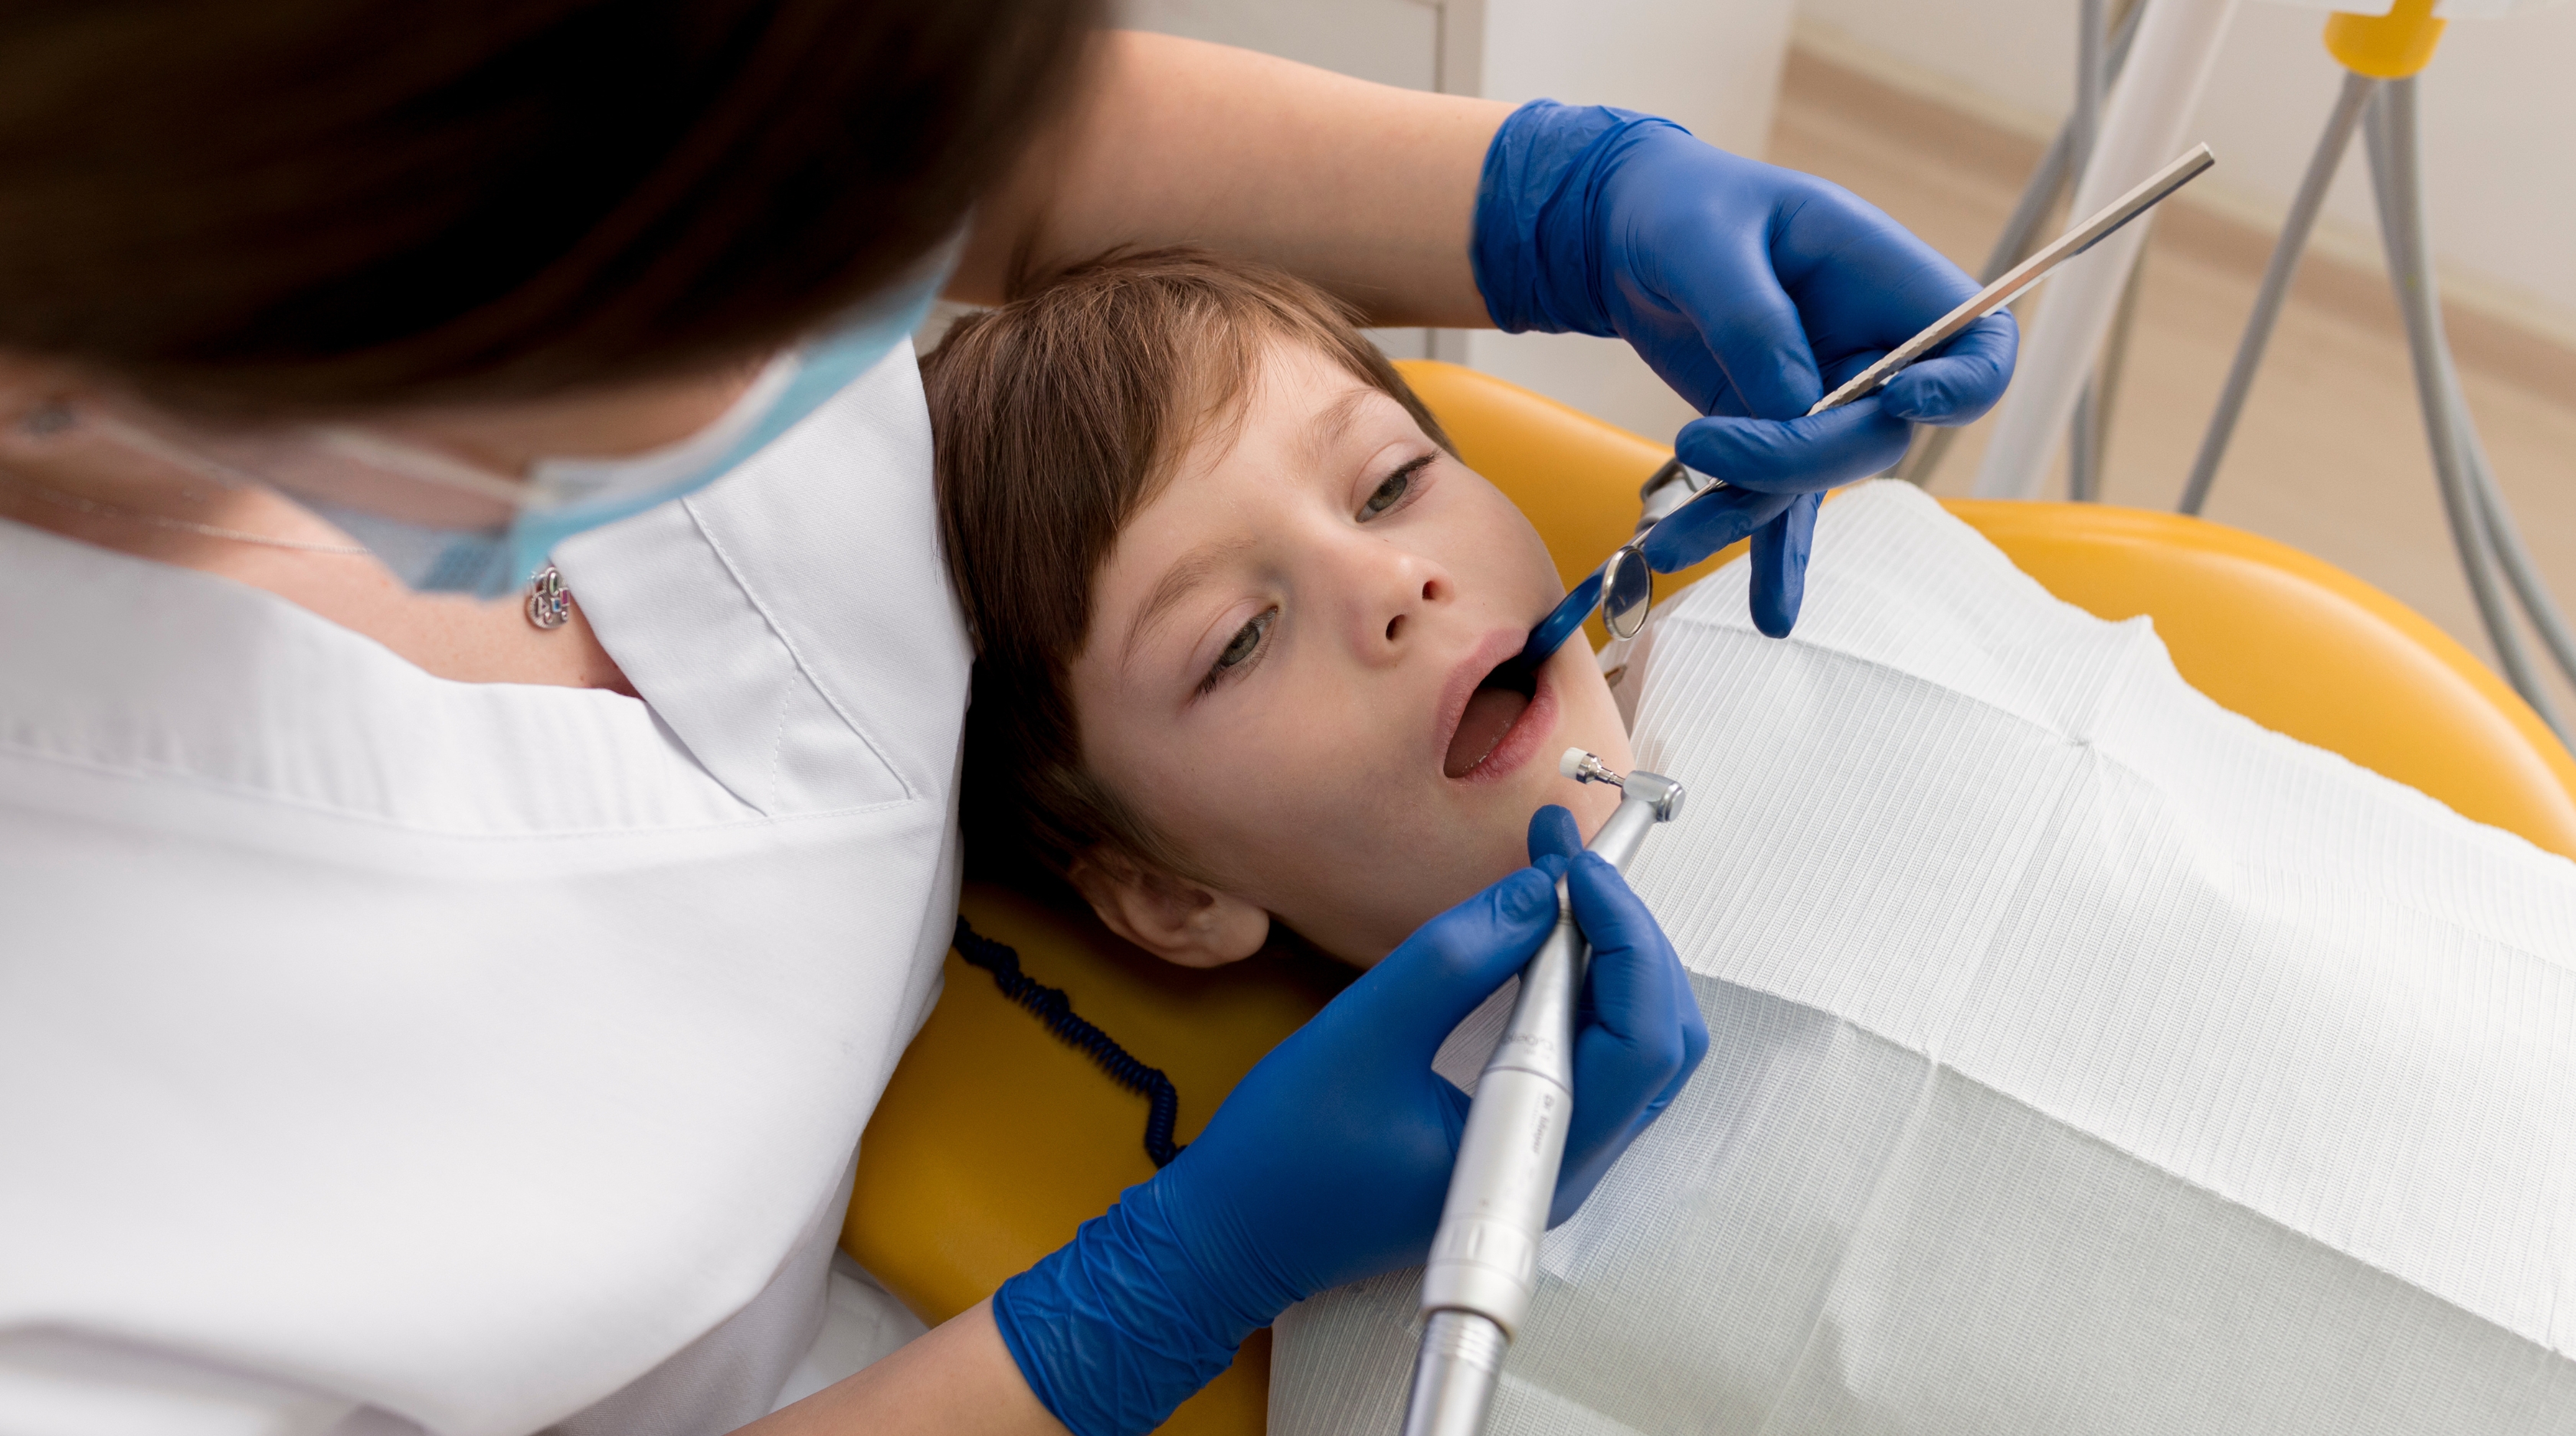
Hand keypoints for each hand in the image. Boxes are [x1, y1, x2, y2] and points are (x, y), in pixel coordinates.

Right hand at [990, 809, 1705, 1434]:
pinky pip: (1589, 1057)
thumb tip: (1539, 892)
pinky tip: (1539, 938)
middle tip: (1565, 859)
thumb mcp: (1366, 1032)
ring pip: (1633, 1045)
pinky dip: (1581, 988)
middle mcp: (1561, 1165)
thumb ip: (1459, 956)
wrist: (1236, 1234)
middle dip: (1626, 937)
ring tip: (1556, 883)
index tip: (1573, 864)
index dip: (1622, 934)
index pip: (1639, 1035)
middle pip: (1659, 1037)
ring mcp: (1546, 1157)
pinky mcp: (1521, 1143)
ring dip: (1607, 958)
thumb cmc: (1284, 1156)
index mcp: (1537, 1154)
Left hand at [1474, 101, 2016, 635]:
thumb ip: (1752, 320)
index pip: (1978, 352)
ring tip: (1663, 543)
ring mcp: (1826, 402)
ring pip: (1814, 484)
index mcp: (1888, 281)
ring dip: (1744, 515)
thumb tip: (1789, 404)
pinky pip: (1784, 507)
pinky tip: (1772, 615)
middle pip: (1878, 438)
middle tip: (1701, 444)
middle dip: (1794, 459)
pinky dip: (1772, 558)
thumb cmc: (1680, 207)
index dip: (1959, 389)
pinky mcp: (1773, 438)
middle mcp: (1873, 352)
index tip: (1900, 396)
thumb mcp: (1705, 242)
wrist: (1624, 229)